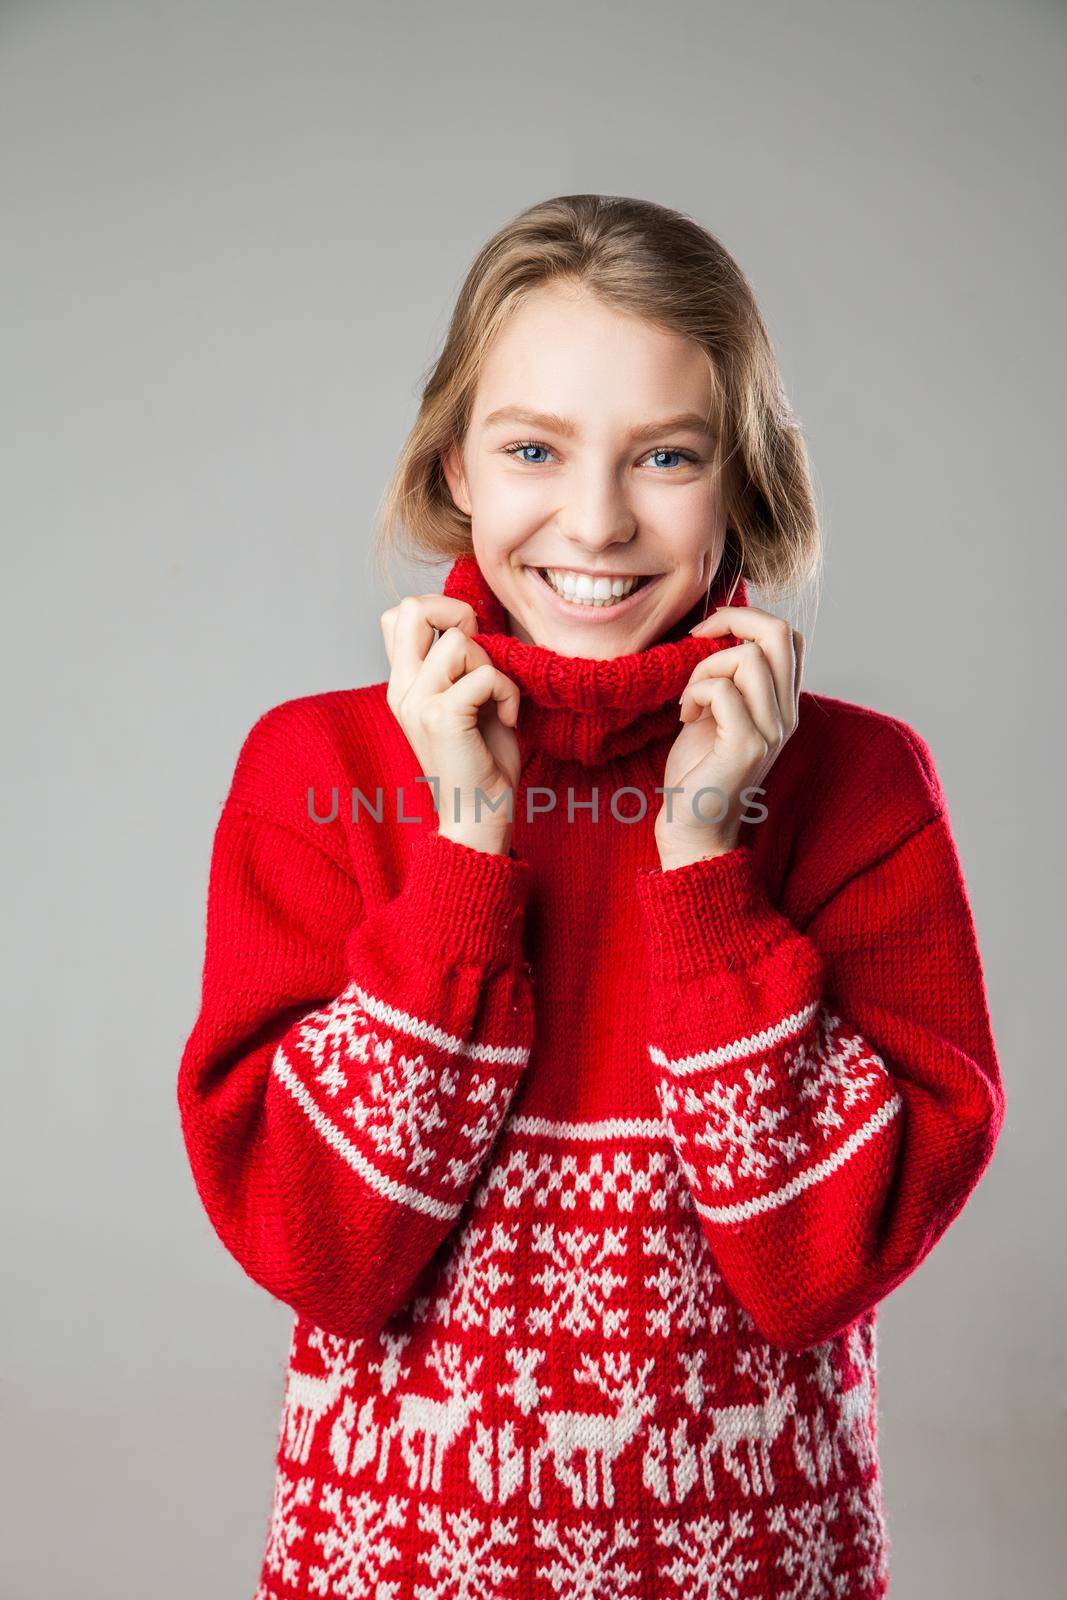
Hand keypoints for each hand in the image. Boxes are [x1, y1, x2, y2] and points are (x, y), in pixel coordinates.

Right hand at [381, 594, 521, 854]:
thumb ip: (460, 663)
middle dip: (458, 614)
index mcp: (404, 682)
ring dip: (491, 664)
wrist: (478, 815)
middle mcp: (402, 688)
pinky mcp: (440, 717)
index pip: (400, 614)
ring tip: (496, 698)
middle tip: (482, 653)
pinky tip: (507, 717)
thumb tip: (472, 621)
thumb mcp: (466, 700)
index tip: (470, 645)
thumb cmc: (481, 759)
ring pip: (458, 641)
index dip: (441, 610)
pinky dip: (507, 691)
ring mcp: (417, 702)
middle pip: (412, 608)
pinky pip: (485, 675)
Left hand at [654, 605, 804, 868]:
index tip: (708, 635)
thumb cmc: (698, 770)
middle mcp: (786, 714)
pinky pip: (723, 690)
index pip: (788, 636)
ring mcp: (771, 731)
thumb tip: (718, 631)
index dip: (747, 619)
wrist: (694, 828)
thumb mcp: (717, 713)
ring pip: (747, 658)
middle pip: (780, 633)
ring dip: (704, 668)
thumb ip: (728, 677)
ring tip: (688, 699)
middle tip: (696, 639)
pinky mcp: (747, 746)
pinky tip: (685, 717)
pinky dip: (696, 692)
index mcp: (783, 703)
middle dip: (732, 620)